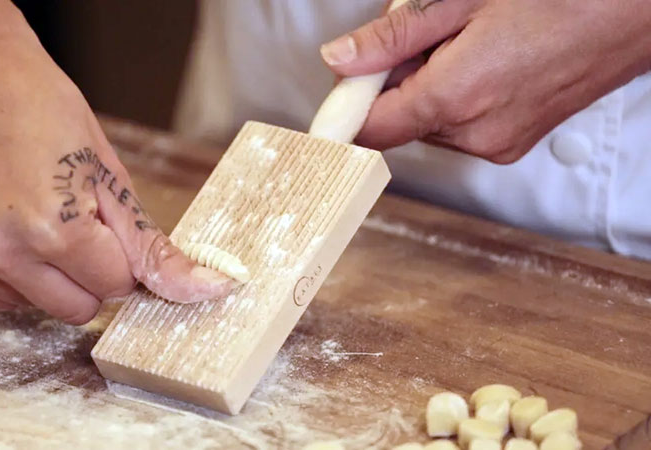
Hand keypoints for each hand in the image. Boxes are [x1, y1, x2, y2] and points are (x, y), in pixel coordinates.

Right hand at [0, 56, 233, 323]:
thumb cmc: (43, 112)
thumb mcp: (110, 176)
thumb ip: (153, 248)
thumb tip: (208, 291)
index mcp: (52, 230)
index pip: (114, 287)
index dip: (117, 255)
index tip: (102, 221)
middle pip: (75, 310)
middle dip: (85, 274)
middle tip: (68, 220)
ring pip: (31, 307)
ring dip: (41, 274)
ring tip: (27, 213)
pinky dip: (2, 272)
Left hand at [320, 0, 650, 162]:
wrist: (633, 12)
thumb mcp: (460, 0)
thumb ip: (392, 37)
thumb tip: (340, 61)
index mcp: (455, 98)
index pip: (370, 128)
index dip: (347, 107)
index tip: (340, 88)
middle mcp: (474, 135)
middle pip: (399, 122)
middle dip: (394, 82)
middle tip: (422, 36)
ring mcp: (497, 144)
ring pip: (429, 123)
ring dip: (426, 87)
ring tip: (463, 43)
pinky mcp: (512, 144)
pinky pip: (460, 127)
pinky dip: (454, 98)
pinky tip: (481, 61)